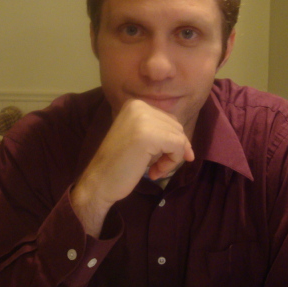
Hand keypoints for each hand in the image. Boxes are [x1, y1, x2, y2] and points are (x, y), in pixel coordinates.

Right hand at [72, 99, 193, 236]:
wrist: (98, 182)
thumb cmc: (119, 164)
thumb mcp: (140, 139)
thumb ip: (160, 133)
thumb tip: (189, 147)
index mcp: (135, 104)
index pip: (169, 120)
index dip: (171, 142)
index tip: (159, 160)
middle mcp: (139, 106)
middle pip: (176, 127)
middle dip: (173, 150)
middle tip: (156, 168)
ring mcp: (143, 119)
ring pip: (179, 137)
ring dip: (172, 159)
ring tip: (155, 171)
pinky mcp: (149, 135)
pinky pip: (178, 146)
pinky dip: (172, 162)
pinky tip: (155, 173)